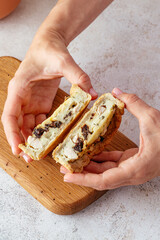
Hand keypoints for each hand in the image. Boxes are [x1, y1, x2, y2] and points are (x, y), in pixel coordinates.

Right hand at [1, 27, 96, 162]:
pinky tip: (51, 140)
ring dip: (34, 139)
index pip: (9, 116)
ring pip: (28, 124)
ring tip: (41, 153)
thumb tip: (92, 93)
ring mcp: (31, 101)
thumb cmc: (50, 50)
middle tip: (31, 158)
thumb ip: (78, 76)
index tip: (18, 149)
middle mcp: (22, 97)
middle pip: (18, 125)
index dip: (12, 134)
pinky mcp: (41, 102)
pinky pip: (41, 120)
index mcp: (19, 89)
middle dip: (23, 142)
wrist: (51, 43)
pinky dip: (45, 131)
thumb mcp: (63, 61)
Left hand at [61, 88, 159, 189]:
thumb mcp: (153, 118)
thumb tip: (117, 91)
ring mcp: (133, 170)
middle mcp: (133, 174)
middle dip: (82, 174)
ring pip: (106, 172)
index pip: (104, 180)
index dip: (84, 178)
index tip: (68, 176)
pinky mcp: (133, 163)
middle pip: (102, 179)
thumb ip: (134, 103)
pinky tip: (90, 151)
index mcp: (136, 169)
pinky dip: (101, 158)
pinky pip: (113, 163)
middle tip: (64, 168)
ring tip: (73, 160)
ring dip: (90, 167)